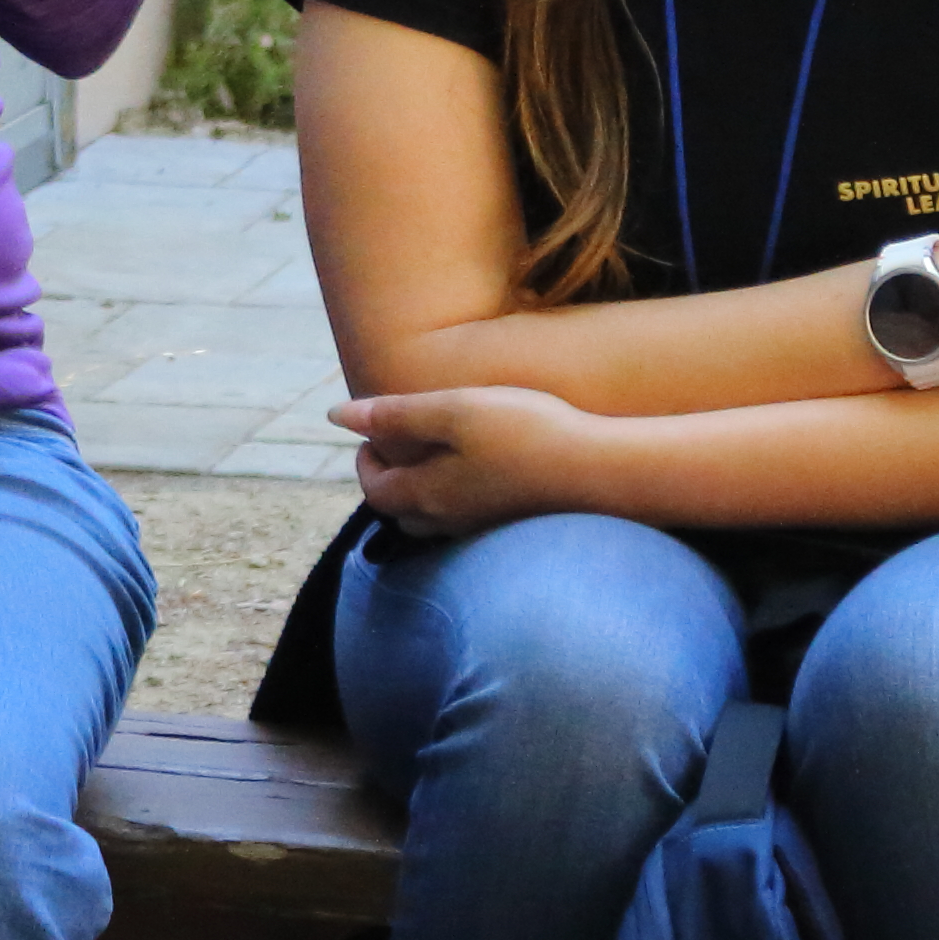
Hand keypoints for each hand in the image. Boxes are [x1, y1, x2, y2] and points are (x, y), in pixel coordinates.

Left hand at [334, 386, 606, 534]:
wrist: (603, 473)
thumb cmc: (526, 434)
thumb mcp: (454, 410)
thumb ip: (394, 414)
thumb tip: (335, 415)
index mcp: (428, 495)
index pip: (376, 489)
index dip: (365, 460)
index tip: (369, 434)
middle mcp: (452, 522)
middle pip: (402, 512)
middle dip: (389, 480)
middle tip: (394, 447)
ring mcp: (487, 529)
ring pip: (437, 521)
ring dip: (424, 493)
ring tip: (434, 460)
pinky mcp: (519, 527)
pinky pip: (472, 521)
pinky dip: (460, 499)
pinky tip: (484, 476)